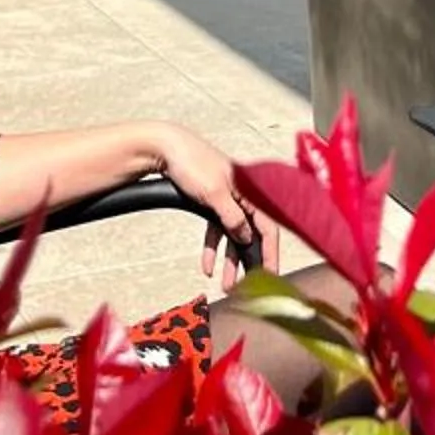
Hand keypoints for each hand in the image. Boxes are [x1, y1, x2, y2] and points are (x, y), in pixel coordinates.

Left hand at [154, 125, 268, 288]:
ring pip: (233, 236)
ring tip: (226, 285)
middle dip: (249, 262)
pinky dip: (212, 248)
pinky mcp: (211, 201)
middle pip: (251, 234)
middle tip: (249, 286)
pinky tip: (207, 266)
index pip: (267, 227)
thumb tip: (246, 238)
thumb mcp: (214, 193)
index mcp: (249, 191)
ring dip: (229, 261)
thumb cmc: (191, 161)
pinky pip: (216, 230)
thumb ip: (233, 218)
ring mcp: (227, 199)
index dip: (270, 253)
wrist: (164, 147)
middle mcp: (242, 196)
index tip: (271, 275)